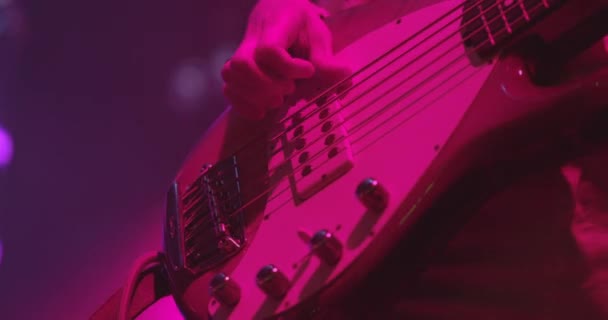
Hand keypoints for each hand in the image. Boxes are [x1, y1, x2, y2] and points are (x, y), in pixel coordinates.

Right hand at [222, 0, 350, 119]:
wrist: (280, 11)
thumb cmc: (301, 25)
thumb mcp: (318, 36)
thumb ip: (327, 58)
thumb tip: (345, 76)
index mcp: (274, 26)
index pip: (269, 49)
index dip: (287, 67)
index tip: (308, 71)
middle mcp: (251, 39)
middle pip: (242, 64)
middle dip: (266, 84)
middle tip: (289, 90)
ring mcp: (240, 53)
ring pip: (230, 75)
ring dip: (254, 95)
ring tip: (277, 100)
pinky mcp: (236, 68)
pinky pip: (227, 87)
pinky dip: (242, 103)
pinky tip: (261, 111)